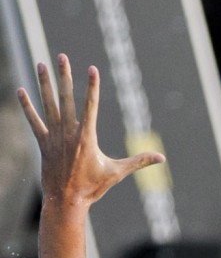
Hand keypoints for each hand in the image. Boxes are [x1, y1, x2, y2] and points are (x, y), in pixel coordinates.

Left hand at [17, 54, 164, 208]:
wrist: (66, 201)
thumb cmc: (93, 187)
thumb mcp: (117, 172)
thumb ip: (139, 161)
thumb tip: (162, 158)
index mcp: (87, 138)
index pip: (91, 106)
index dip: (92, 86)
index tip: (91, 68)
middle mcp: (68, 133)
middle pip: (66, 99)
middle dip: (64, 76)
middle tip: (61, 57)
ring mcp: (54, 137)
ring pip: (48, 105)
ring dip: (45, 84)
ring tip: (41, 64)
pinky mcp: (43, 143)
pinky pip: (33, 121)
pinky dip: (27, 106)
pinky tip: (21, 90)